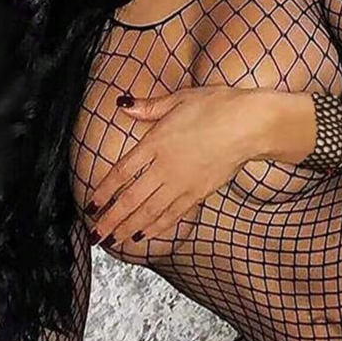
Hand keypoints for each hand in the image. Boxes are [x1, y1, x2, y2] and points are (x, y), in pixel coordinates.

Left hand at [85, 84, 260, 246]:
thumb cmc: (218, 106)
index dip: (104, 191)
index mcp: (156, 142)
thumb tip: (125, 105)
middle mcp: (166, 167)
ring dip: (129, 228)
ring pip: (150, 212)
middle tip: (96, 235)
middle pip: (131, 199)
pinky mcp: (200, 193)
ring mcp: (183, 183)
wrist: (250, 125)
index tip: (90, 205)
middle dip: (111, 219)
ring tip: (114, 241)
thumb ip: (149, 108)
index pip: (121, 173)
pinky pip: (174, 214)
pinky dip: (158, 227)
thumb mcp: (179, 99)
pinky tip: (145, 235)